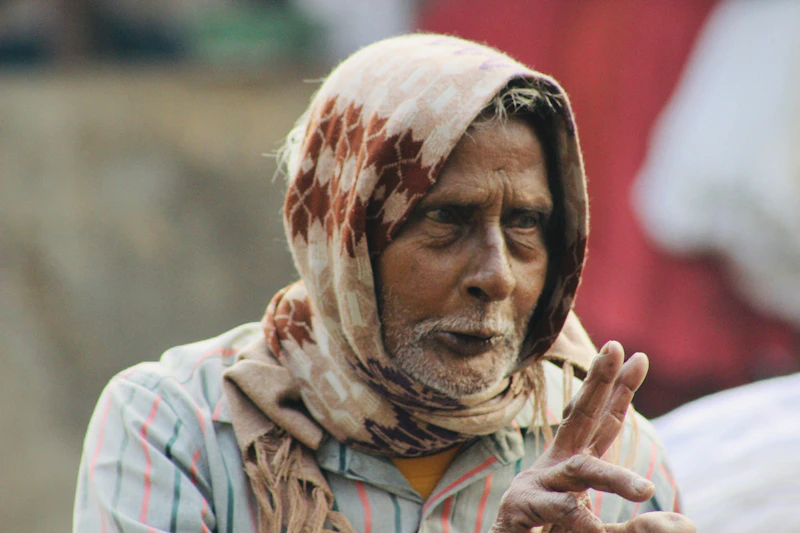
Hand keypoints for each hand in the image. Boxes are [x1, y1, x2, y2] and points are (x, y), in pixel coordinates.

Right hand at [490, 341, 694, 532]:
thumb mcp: (600, 532)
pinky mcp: (519, 506)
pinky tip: (595, 529)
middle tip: (615, 348)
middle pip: (579, 417)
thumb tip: (687, 523)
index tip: (640, 357)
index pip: (601, 422)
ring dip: (613, 479)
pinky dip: (578, 519)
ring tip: (645, 491)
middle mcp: (555, 466)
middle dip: (598, 382)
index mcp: (573, 465)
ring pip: (580, 471)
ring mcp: (536, 483)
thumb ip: (640, 530)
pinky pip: (557, 508)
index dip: (620, 391)